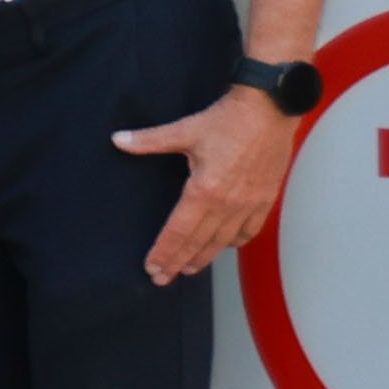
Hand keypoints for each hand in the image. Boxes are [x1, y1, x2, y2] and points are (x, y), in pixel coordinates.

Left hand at [119, 82, 297, 283]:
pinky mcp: (265, 199)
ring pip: (223, 242)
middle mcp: (227, 203)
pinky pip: (249, 231)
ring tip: (188, 268)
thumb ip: (149, 140)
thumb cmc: (229, 119)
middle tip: (162, 279)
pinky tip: (225, 246)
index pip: (178, 231)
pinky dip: (234, 242)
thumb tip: (118, 140)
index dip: (163, 251)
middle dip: (178, 263)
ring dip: (204, 257)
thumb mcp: (185, 129)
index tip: (152, 267)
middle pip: (198, 243)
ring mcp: (249, 204)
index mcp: (204, 190)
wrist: (271, 109)